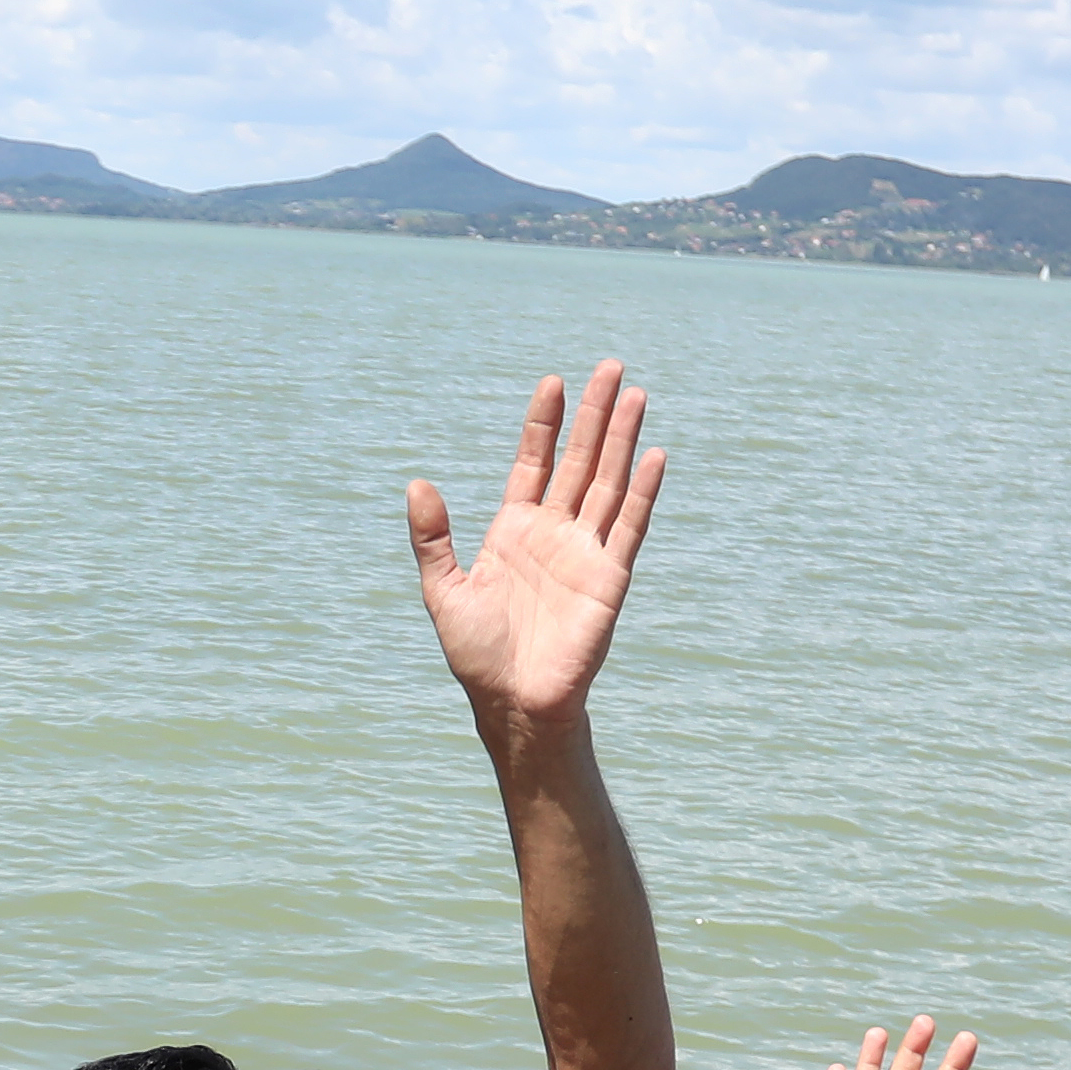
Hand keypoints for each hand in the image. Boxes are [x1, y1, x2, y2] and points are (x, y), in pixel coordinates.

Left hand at [405, 357, 668, 722]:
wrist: (513, 703)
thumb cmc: (476, 654)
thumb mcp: (443, 589)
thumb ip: (432, 538)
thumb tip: (416, 484)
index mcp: (513, 530)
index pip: (534, 461)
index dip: (544, 423)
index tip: (554, 381)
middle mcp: (554, 533)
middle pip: (580, 460)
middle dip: (594, 414)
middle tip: (611, 366)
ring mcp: (585, 552)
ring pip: (609, 482)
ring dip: (623, 439)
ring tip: (636, 394)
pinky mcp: (610, 578)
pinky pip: (629, 527)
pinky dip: (643, 492)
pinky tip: (654, 456)